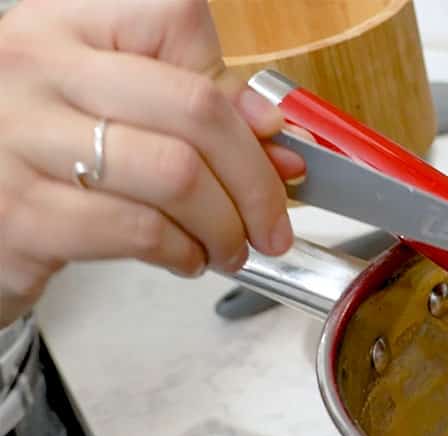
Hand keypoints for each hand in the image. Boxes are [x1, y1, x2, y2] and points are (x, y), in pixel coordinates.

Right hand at [0, 0, 305, 326]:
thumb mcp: (111, 107)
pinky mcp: (22, 213)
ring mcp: (20, 137)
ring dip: (225, 226)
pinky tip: (185, 256)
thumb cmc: (46, 157)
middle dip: (255, 180)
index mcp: (66, 24)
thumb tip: (277, 139)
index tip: (265, 138)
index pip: (177, 20)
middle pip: (195, 108)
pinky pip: (142, 230)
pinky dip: (184, 252)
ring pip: (177, 176)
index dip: (234, 89)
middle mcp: (37, 67)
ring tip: (229, 245)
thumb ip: (196, 106)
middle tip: (271, 221)